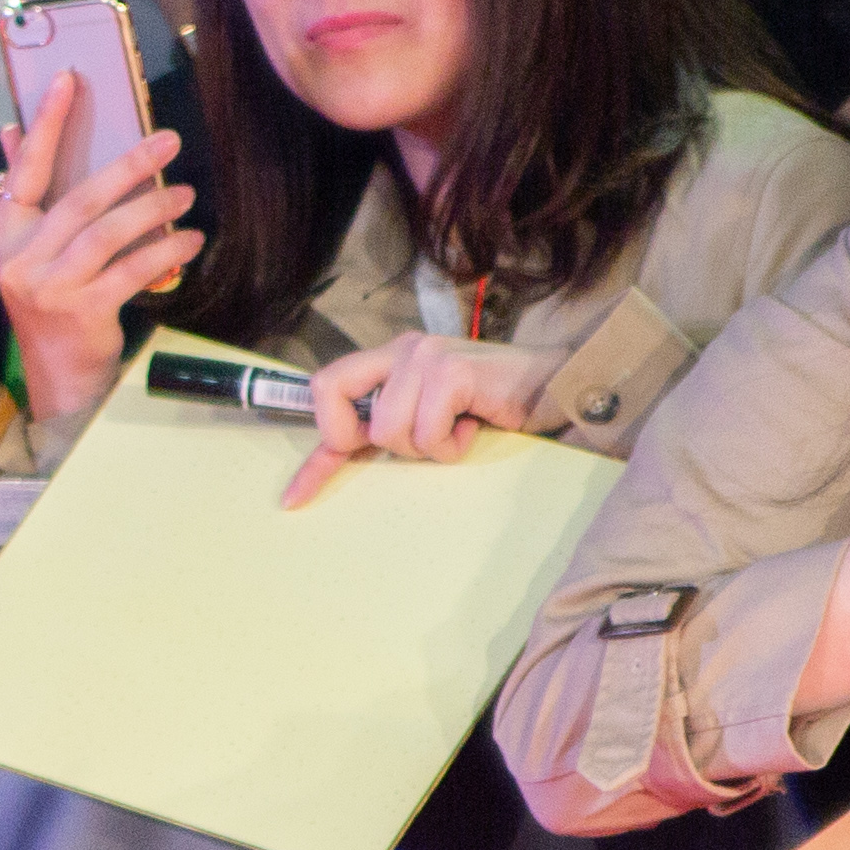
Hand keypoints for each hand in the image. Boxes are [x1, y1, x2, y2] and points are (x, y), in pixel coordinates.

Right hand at [0, 72, 194, 431]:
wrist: (56, 377)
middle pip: (79, 199)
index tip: (69, 80)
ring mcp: (47, 287)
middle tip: (169, 141)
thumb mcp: (29, 248)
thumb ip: (23, 193)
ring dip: (152, 209)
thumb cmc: (50, 303)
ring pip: (106, 233)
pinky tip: (189, 239)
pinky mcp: (81, 312)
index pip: (25, 168)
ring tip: (186, 193)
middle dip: (128, 166)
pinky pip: (130, 270)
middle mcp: (18, 257)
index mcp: (4, 233)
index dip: (47, 124)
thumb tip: (9, 131)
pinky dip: (164, 250)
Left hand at [280, 332, 560, 507]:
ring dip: (427, 448)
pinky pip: (427, 432)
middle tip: (415, 443)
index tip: (295, 499)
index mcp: (389, 359)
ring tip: (457, 430)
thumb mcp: (429, 417)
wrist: (554, 386)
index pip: (326, 393)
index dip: (312, 456)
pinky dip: (451, 446)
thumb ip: (389, 429)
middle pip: (337, 400)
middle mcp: (402, 350)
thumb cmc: (491, 407)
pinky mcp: (451, 371)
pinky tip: (473, 427)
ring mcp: (426, 356)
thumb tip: (345, 459)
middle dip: (371, 442)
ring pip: (390, 431)